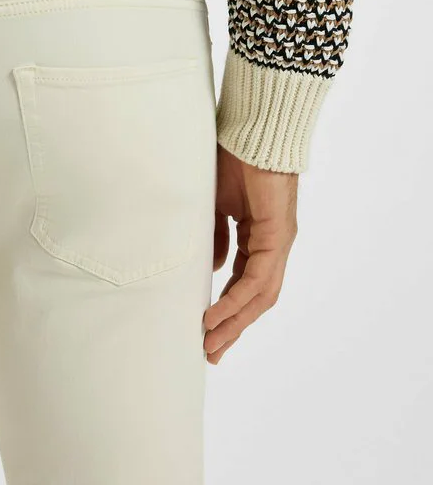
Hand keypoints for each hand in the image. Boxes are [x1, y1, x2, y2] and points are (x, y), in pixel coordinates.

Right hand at [203, 144, 298, 363]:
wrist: (252, 130)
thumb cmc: (232, 160)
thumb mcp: (214, 207)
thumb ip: (215, 238)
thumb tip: (212, 270)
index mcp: (259, 237)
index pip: (245, 283)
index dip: (228, 309)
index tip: (206, 331)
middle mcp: (273, 244)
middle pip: (256, 298)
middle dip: (233, 327)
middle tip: (211, 353)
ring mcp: (279, 241)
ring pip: (260, 295)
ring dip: (235, 322)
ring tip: (212, 343)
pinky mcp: (278, 235)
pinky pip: (258, 277)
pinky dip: (237, 300)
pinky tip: (217, 315)